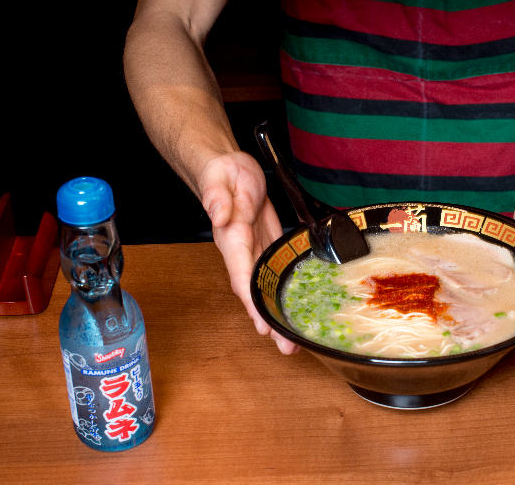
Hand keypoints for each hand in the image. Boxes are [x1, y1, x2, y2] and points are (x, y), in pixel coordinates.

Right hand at [199, 151, 299, 353]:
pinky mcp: (264, 246)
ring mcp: (253, 252)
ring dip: (277, 315)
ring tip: (294, 343)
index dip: (252, 301)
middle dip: (268, 321)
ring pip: (264, 289)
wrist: (226, 167)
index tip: (263, 324)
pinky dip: (282, 295)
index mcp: (232, 239)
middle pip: (253, 293)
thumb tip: (219, 216)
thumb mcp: (221, 178)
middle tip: (287, 347)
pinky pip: (272, 276)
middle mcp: (241, 252)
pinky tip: (295, 309)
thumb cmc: (222, 173)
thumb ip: (218, 198)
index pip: (242, 275)